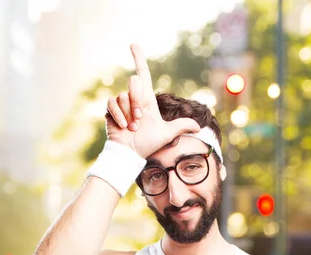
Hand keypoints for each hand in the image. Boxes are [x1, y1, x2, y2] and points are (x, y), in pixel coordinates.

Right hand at [105, 44, 200, 158]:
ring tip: (132, 127)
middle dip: (137, 100)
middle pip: (134, 82)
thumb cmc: (148, 145)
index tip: (133, 45)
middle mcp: (133, 99)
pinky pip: (112, 103)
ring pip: (123, 96)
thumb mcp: (167, 134)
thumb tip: (199, 127)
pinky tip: (123, 126)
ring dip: (129, 113)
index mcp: (147, 100)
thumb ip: (182, 126)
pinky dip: (119, 116)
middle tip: (140, 120)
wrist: (131, 154)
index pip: (143, 74)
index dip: (138, 59)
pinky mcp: (110, 110)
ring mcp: (121, 105)